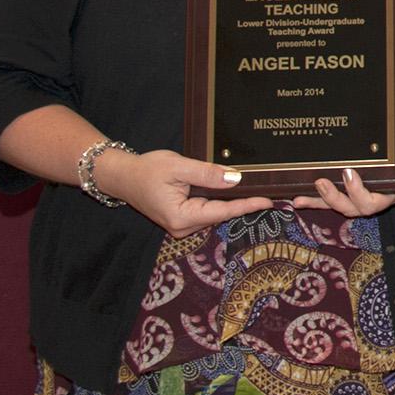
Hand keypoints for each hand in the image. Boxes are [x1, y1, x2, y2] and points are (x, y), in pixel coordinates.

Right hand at [97, 147, 272, 238]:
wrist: (123, 176)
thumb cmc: (147, 170)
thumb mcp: (179, 166)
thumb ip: (208, 174)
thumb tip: (236, 179)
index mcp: (180, 217)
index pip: (222, 212)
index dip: (247, 206)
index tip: (270, 201)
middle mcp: (182, 228)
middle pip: (221, 215)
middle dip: (244, 204)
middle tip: (272, 193)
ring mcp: (181, 226)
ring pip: (215, 214)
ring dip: (233, 203)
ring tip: (257, 190)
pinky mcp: (182, 220)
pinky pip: (207, 211)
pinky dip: (220, 202)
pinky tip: (234, 192)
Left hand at [294, 164, 394, 217]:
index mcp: (391, 194)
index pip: (373, 202)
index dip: (358, 193)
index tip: (348, 173)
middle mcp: (373, 197)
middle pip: (351, 208)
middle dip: (333, 198)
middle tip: (321, 181)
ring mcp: (359, 193)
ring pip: (337, 205)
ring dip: (318, 202)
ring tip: (299, 196)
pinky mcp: (348, 187)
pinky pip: (330, 197)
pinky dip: (313, 199)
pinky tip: (297, 197)